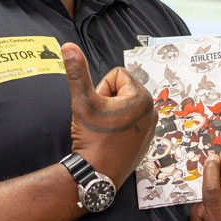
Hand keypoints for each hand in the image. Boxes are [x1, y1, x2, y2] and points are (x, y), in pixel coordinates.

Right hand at [62, 42, 156, 186]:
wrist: (97, 174)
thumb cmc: (92, 139)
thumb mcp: (82, 102)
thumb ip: (77, 72)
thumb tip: (68, 46)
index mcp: (141, 97)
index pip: (116, 75)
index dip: (101, 89)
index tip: (98, 109)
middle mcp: (152, 110)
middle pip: (121, 89)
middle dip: (106, 101)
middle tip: (101, 121)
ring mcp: (150, 126)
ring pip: (123, 105)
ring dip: (111, 114)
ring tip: (105, 131)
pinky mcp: (146, 139)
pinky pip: (129, 121)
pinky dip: (118, 126)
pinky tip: (111, 139)